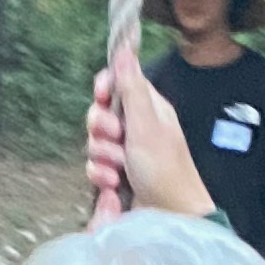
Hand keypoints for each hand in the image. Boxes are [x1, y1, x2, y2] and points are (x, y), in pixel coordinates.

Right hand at [85, 55, 207, 220]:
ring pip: (94, 142)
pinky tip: (114, 184)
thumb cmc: (165, 168)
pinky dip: (101, 176)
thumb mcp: (147, 124)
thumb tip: (124, 48)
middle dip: (102, 128)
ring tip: (120, 168)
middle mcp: (135, 127)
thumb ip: (132, 87)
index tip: (102, 95)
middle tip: (118, 139)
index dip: (105, 88)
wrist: (169, 215)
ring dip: (103, 156)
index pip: (118, 83)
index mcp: (148, 108)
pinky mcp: (115, 175)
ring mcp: (125, 152)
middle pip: (100, 113)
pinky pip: (94, 166)